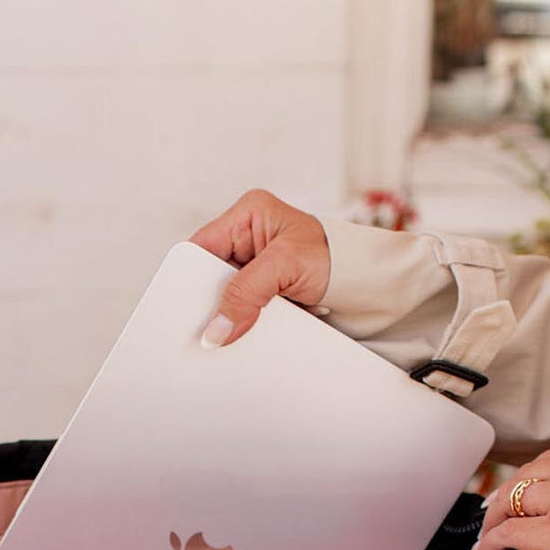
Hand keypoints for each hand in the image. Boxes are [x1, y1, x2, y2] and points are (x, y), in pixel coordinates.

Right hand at [190, 189, 329, 346]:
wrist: (366, 284)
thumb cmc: (335, 258)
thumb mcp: (285, 266)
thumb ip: (247, 293)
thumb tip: (216, 330)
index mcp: (247, 215)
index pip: (201, 246)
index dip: (188, 276)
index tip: (183, 307)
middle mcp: (247, 238)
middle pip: (208, 274)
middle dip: (208, 300)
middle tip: (202, 327)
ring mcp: (254, 267)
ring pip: (223, 295)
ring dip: (225, 315)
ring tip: (220, 334)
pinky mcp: (263, 291)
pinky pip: (240, 309)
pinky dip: (239, 323)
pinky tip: (237, 335)